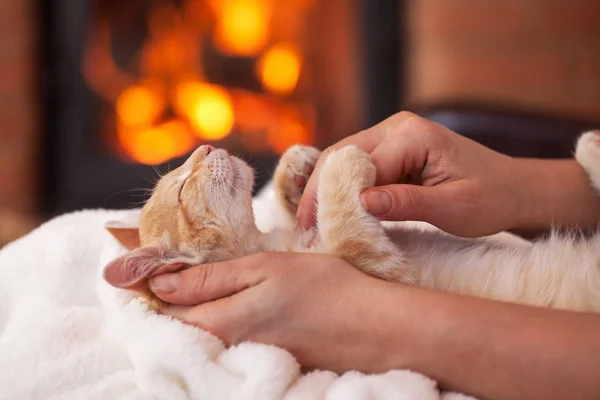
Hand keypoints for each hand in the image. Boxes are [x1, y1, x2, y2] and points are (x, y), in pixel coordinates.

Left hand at [148, 252, 408, 372]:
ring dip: (194, 306)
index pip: (162, 312)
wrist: (373, 328)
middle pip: (180, 325)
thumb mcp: (265, 269)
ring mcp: (244, 358)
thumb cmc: (323, 290)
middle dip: (169, 297)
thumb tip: (161, 284)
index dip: (148, 286)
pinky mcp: (262, 359)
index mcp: (220, 323)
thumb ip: (211, 279)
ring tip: (201, 278)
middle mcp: (224, 349)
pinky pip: (226, 340)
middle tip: (174, 266)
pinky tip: (234, 300)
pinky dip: (219, 318)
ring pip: (203, 332)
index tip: (143, 264)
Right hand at [297, 112, 521, 236]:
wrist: (513, 188)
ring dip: (325, 191)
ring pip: (342, 160)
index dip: (337, 199)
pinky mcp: (391, 150)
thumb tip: (360, 204)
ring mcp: (391, 135)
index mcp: (412, 135)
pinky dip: (340, 189)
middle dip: (319, 193)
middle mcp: (396, 127)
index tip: (321, 233)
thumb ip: (407, 203)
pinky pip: (356, 167)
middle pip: (340, 156)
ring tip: (310, 226)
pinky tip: (328, 211)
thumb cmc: (491, 198)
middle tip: (303, 231)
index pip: (360, 166)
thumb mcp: (453, 207)